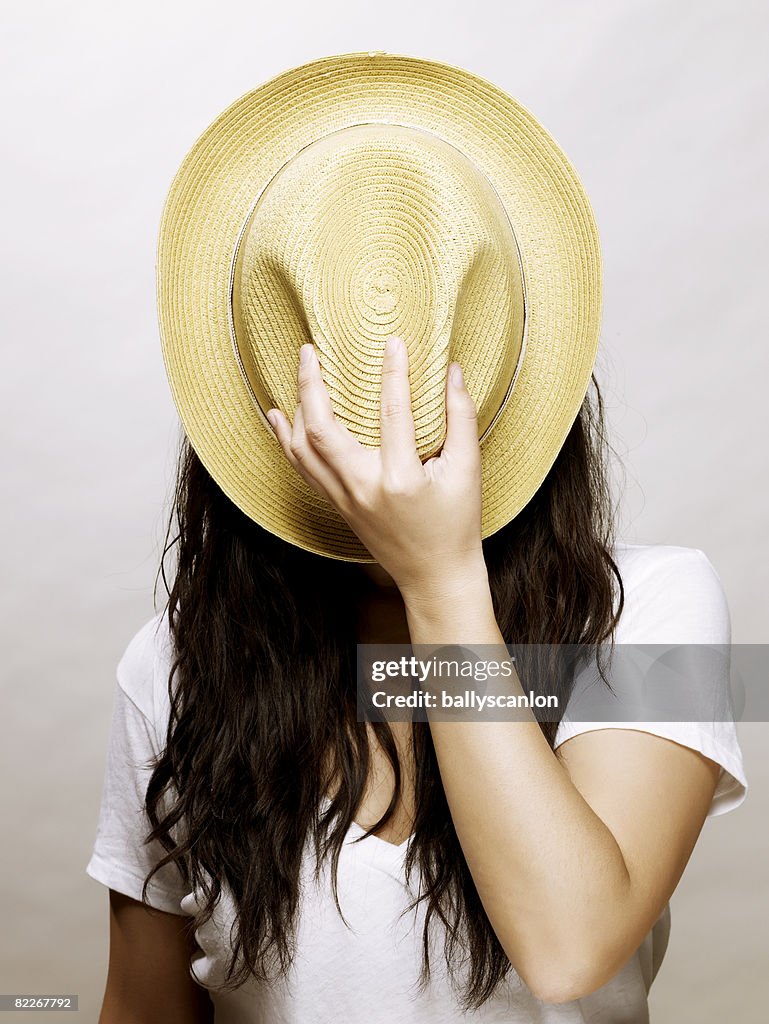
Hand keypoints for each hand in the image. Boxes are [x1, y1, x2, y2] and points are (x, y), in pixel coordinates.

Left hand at [266, 335, 486, 602]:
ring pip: (301, 449)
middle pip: (321, 429)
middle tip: (310, 350)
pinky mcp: (336, 505)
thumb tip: (453, 371)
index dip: (393, 373)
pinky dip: (286, 439)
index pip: (392, 413)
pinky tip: (280, 415)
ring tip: (300, 373)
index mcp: (400, 479)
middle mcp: (362, 488)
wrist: (435, 576)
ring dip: (295, 407)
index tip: (394, 342)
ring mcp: (344, 499)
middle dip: (310, 385)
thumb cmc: (456, 524)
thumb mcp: (468, 471)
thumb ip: (461, 418)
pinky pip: (301, 468)